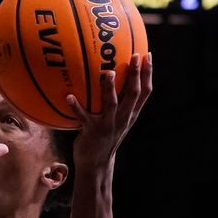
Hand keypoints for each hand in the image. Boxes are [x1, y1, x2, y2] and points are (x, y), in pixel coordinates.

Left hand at [66, 52, 151, 167]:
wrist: (96, 163)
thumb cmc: (103, 137)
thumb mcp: (116, 120)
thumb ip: (117, 103)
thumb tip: (110, 77)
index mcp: (130, 114)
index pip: (145, 92)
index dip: (148, 74)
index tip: (148, 55)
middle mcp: (122, 118)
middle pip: (134, 94)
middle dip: (136, 74)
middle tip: (134, 55)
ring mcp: (108, 125)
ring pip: (112, 104)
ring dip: (110, 88)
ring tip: (108, 73)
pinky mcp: (92, 131)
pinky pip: (82, 116)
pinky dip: (76, 106)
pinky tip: (68, 96)